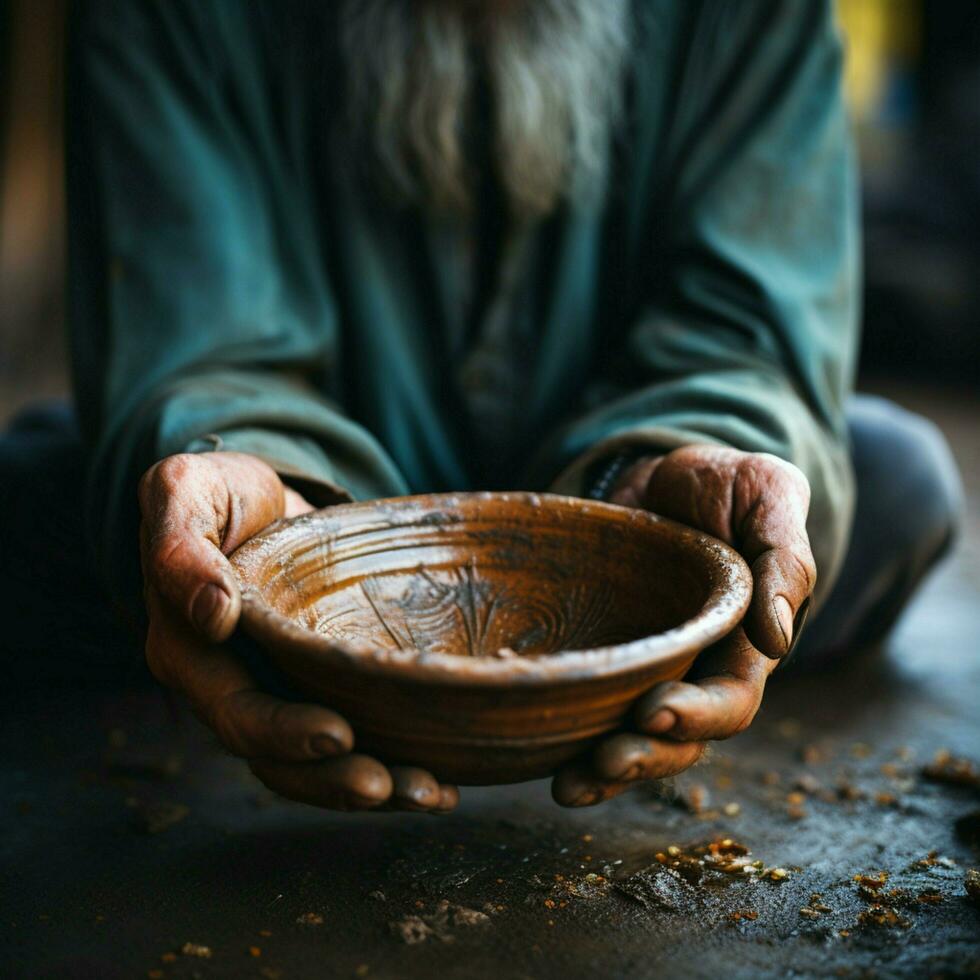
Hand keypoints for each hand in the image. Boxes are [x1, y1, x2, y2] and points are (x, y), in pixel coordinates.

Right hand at [138, 451, 458, 812]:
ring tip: (429, 795)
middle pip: (277, 756)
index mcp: (190, 652)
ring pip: (314, 766)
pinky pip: (348, 742)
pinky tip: (442, 782)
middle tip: (389, 786)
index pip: (233, 709)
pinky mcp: (318, 688)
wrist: (262, 498)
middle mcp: (230, 687)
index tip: (338, 735)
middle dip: (332, 779)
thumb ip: (180, 544)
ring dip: (369, 788)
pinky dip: (392, 764)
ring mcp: (277, 693)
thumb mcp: (187, 492)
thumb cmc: (222, 493)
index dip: (281, 732)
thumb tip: (211, 612)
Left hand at [552, 445, 815, 806]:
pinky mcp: (600, 655)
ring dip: (605, 768)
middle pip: (678, 738)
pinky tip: (539, 755)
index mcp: (740, 643)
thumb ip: (785, 559)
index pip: (731, 699)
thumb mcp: (767, 496)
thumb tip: (779, 636)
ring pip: (631, 737)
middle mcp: (692, 668)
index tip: (657, 711)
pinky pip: (589, 706)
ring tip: (569, 785)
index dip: (700, 715)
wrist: (661, 470)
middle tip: (605, 759)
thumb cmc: (726, 483)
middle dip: (645, 757)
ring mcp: (643, 666)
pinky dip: (567, 735)